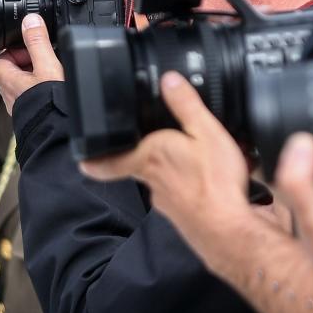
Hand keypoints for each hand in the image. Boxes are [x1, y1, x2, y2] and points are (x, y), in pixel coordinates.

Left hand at [0, 13, 62, 114]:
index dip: (10, 51)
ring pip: (22, 86)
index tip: (29, 48)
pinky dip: (42, 91)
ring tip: (53, 73)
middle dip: (27, 63)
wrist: (59, 136)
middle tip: (45, 59)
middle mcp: (11, 97)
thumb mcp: (47, 66)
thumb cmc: (50, 105)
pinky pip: (32, 98)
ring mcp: (21, 109)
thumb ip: (38, 42)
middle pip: (10, 73)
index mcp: (8, 82)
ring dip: (35, 77)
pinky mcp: (32, 117)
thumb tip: (30, 21)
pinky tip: (57, 90)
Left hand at [79, 72, 257, 266]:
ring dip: (179, 171)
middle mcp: (151, 180)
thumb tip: (169, 80)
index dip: (93, 160)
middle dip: (151, 153)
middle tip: (167, 142)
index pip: (107, 162)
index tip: (83, 159)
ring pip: (164, 181)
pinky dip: (193, 188)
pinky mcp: (182, 216)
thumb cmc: (215, 184)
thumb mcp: (206, 132)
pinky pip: (182, 196)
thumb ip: (185, 104)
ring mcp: (165, 201)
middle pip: (140, 165)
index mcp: (149, 156)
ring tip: (204, 161)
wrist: (229, 232)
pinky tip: (213, 183)